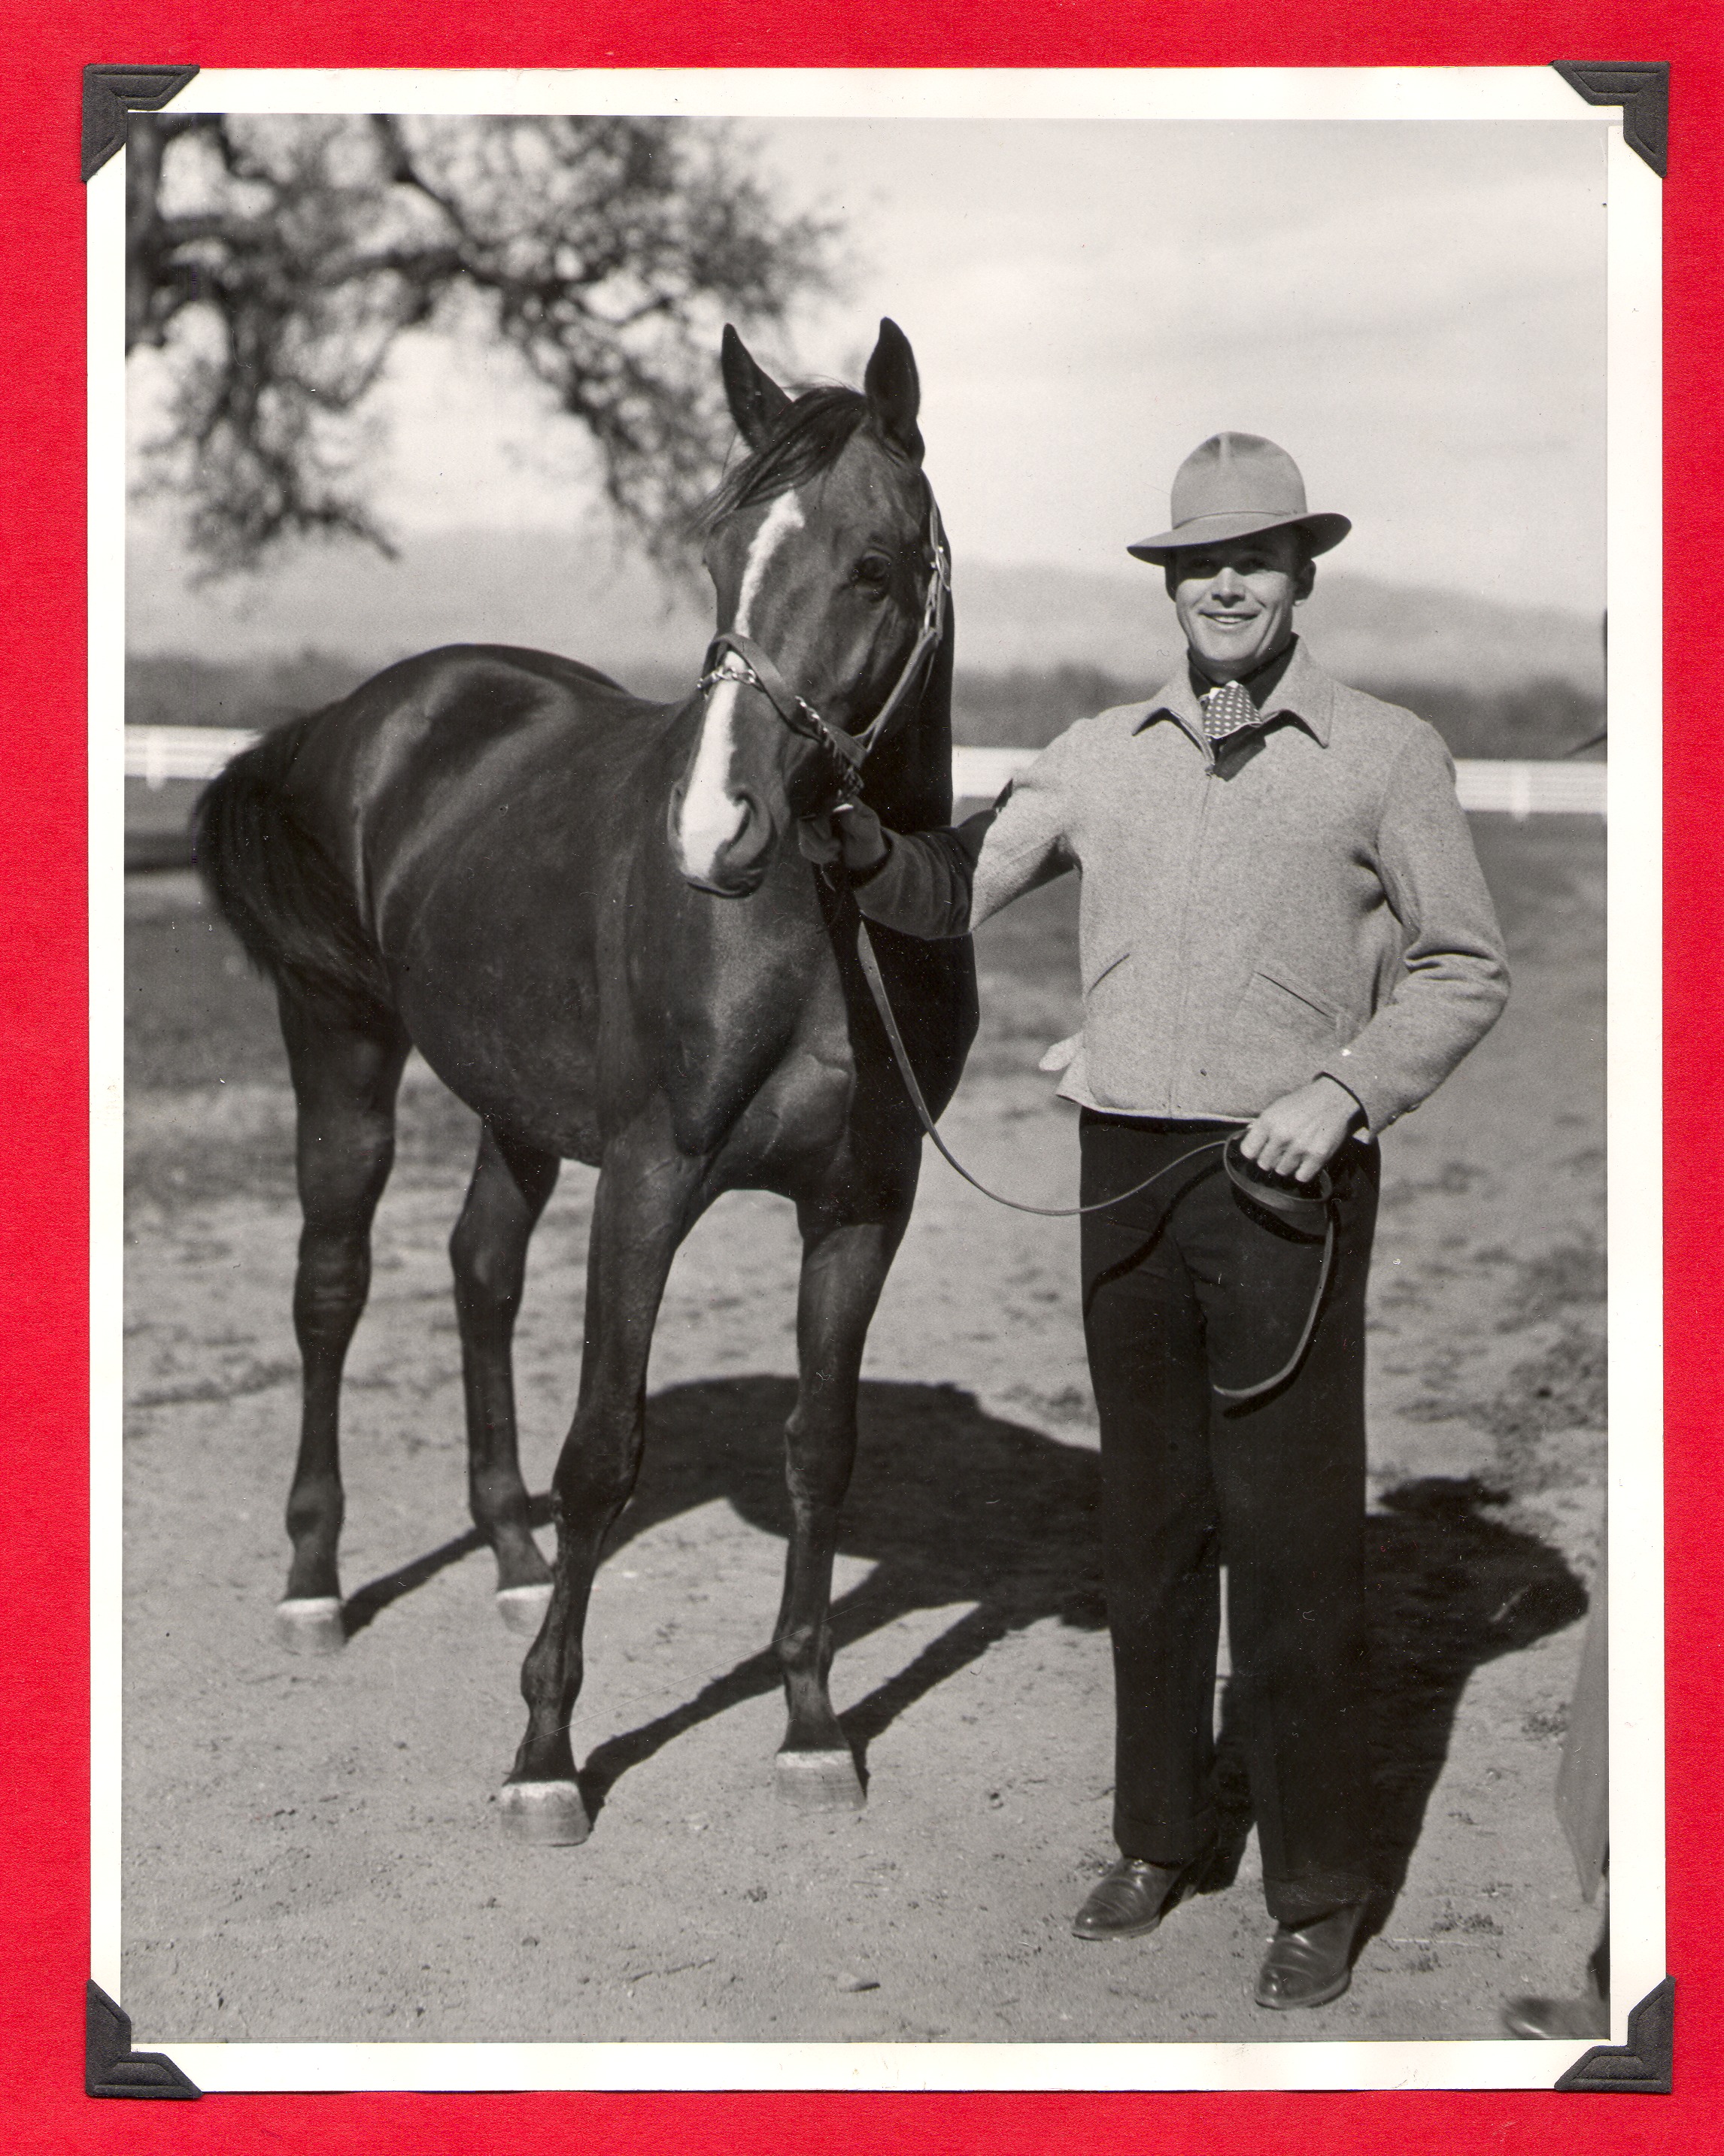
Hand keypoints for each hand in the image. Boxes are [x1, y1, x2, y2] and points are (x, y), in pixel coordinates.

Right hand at [797, 802, 886, 874]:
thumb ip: (858, 822)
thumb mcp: (868, 830)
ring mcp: (814, 823)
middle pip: (805, 821)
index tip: (827, 836)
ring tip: (836, 854)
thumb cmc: (867, 836)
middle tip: (836, 848)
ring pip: (804, 835)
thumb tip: (846, 810)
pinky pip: (804, 847)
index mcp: (838, 801)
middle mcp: (823, 809)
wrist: (863, 852)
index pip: (820, 805)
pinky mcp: (809, 837)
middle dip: (818, 841)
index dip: (819, 822)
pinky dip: (817, 856)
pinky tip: (831, 856)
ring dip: (819, 850)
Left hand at [1238, 1077, 1361, 1181]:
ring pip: (1281, 1171)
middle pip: (1264, 1164)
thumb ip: (1261, 1127)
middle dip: (1270, 1159)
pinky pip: (1301, 1177)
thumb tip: (1249, 1144)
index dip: (1253, 1152)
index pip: (1248, 1152)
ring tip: (1295, 1152)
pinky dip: (1302, 1171)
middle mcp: (1282, 1136)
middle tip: (1281, 1150)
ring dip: (1286, 1165)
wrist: (1333, 1098)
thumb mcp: (1275, 1108)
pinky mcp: (1317, 1156)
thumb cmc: (1302, 1103)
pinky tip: (1305, 1160)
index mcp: (1268, 1122)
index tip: (1260, 1150)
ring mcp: (1299, 1147)